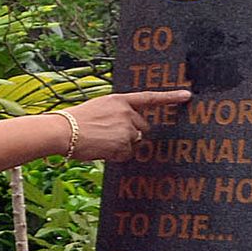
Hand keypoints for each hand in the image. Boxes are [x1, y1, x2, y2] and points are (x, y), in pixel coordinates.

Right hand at [64, 89, 193, 161]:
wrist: (64, 131)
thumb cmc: (75, 121)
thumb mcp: (98, 108)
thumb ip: (116, 113)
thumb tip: (130, 128)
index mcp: (120, 100)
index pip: (150, 98)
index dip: (170, 97)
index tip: (187, 95)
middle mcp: (127, 112)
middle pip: (143, 127)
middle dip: (132, 133)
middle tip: (109, 135)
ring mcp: (127, 128)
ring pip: (134, 141)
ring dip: (122, 145)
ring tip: (101, 141)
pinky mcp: (124, 144)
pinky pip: (127, 154)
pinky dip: (116, 155)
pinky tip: (102, 149)